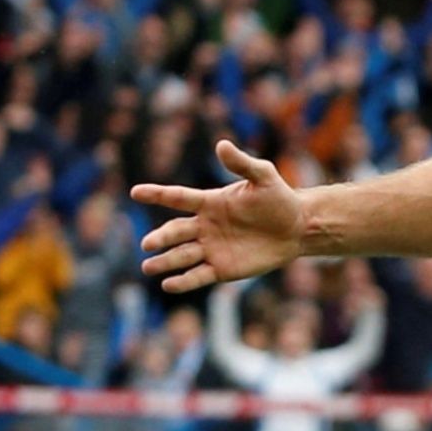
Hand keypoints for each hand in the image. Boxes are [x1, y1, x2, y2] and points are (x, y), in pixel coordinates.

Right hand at [132, 140, 304, 292]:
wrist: (296, 227)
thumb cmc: (279, 198)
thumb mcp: (263, 176)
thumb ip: (241, 163)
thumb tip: (222, 145)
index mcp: (210, 202)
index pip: (178, 197)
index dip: (157, 194)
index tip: (136, 192)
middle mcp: (205, 226)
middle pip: (176, 232)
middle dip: (161, 238)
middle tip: (147, 244)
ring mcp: (211, 248)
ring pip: (182, 256)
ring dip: (165, 262)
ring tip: (148, 268)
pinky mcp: (222, 268)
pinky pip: (198, 275)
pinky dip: (184, 282)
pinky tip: (169, 285)